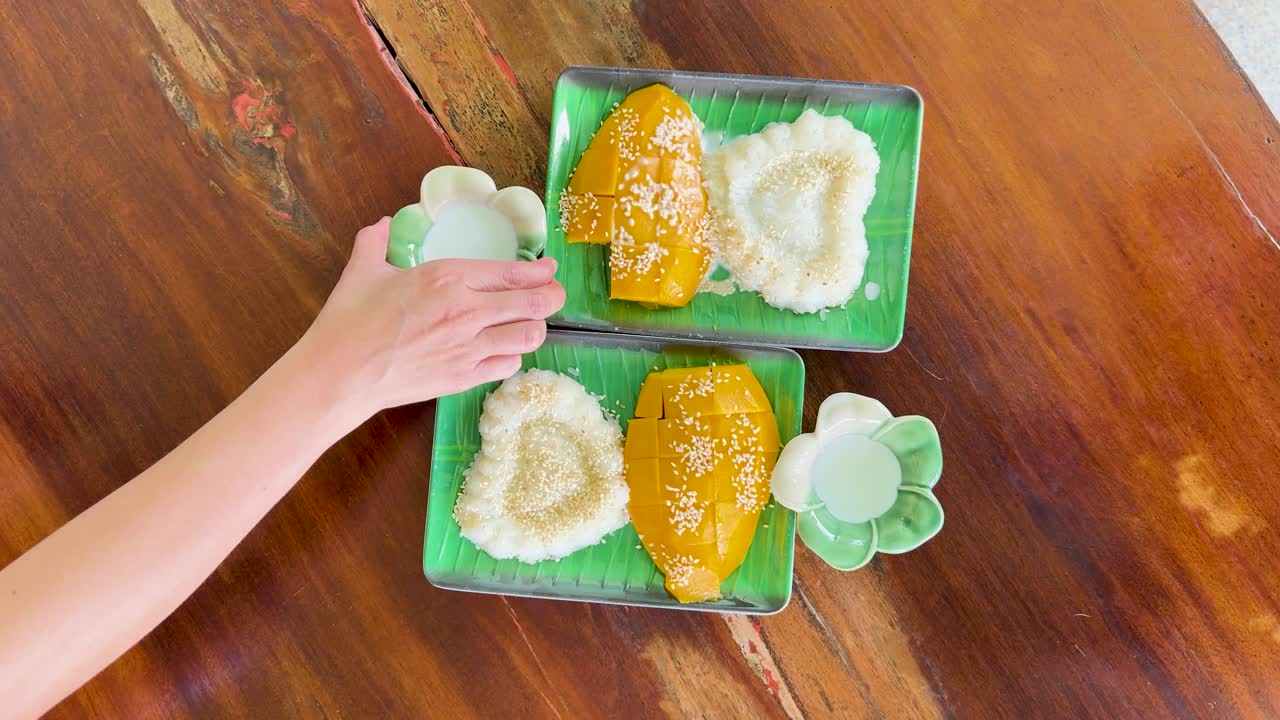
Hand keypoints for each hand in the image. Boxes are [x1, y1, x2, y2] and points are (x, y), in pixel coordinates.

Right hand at [294, 217, 564, 426]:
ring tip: (531, 322)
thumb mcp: (363, 270)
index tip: (550, 269)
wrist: (340, 373)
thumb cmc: (349, 321)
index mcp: (447, 277)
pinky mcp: (465, 378)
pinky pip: (509, 364)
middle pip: (535, 304)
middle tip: (554, 295)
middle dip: (553, 297)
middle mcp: (467, 310)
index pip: (514, 272)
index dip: (541, 271)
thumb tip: (382, 223)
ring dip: (536, 327)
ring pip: (529, 336)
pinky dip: (514, 355)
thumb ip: (376, 240)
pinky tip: (505, 349)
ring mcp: (469, 347)